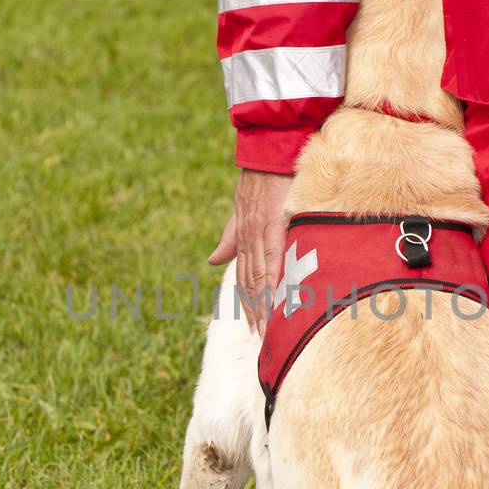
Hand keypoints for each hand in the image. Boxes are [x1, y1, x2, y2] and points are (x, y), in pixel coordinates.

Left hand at [208, 168, 291, 331]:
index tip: (252, 325)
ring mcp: (260, 234)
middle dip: (254, 310)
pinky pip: (272, 260)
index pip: (244, 277)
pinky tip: (276, 299)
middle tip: (260, 337)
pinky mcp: (274, 226)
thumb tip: (212, 260)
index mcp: (244, 238)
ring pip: (259, 277)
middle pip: (249, 283)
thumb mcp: (241, 209)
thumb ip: (229, 237)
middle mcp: (248, 239)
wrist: (266, 151)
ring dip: (263, 304)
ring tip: (267, 328)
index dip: (247, 302)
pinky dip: (273, 282)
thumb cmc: (261, 178)